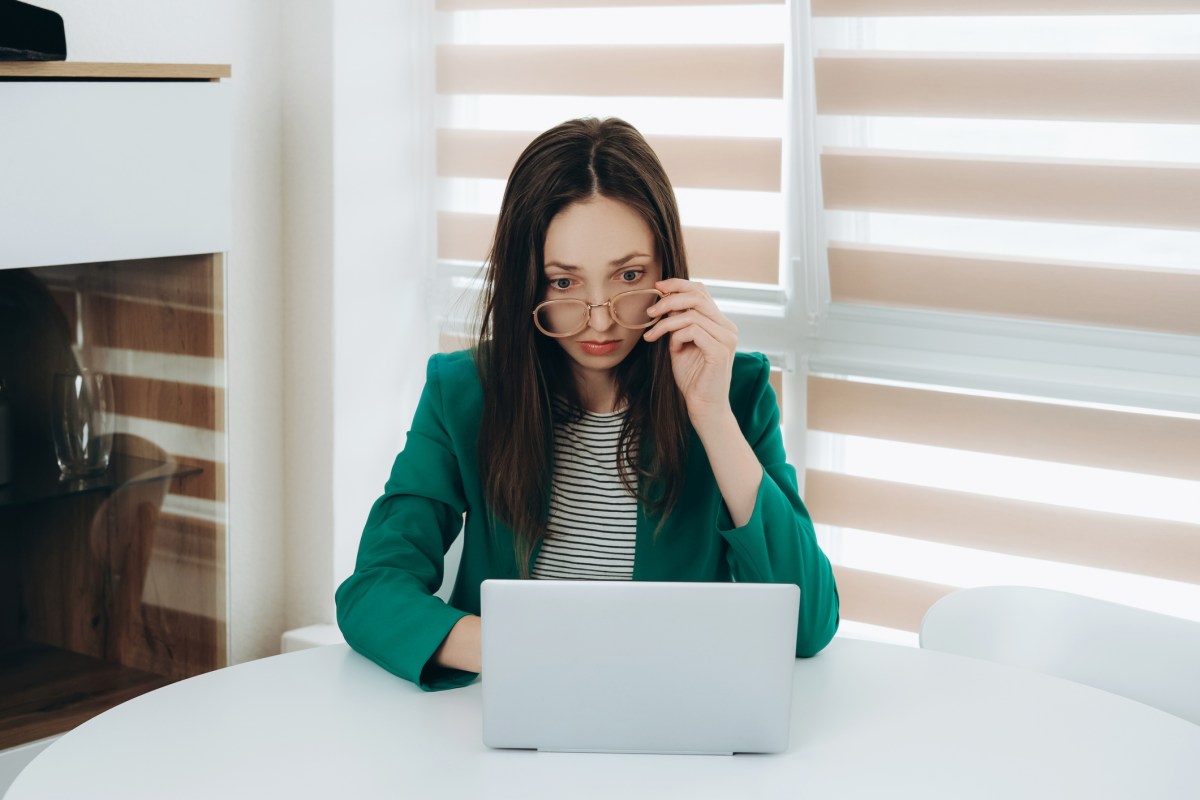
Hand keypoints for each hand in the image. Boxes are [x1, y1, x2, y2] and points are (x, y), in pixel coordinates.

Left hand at [642, 278, 737, 425]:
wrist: (703, 407)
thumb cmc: (692, 378)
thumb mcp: (681, 344)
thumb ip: (677, 323)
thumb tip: (664, 302)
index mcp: (720, 323)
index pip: (702, 291)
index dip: (678, 285)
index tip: (657, 288)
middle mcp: (727, 327)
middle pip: (697, 296)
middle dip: (669, 300)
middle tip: (650, 312)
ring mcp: (726, 338)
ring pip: (692, 313)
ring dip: (666, 322)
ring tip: (653, 335)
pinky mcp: (720, 350)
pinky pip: (693, 330)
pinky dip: (676, 336)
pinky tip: (673, 349)